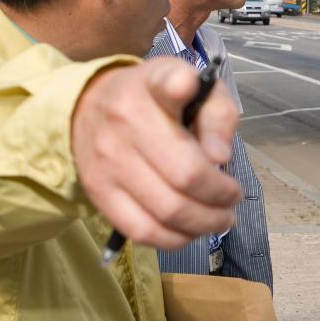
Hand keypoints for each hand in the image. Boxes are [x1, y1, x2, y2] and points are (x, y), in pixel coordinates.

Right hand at [72, 58, 241, 248]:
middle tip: (232, 199)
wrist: (87, 107)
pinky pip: (142, 231)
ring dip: (205, 223)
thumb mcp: (192, 86)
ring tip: (220, 218)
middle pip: (185, 176)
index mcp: (153, 86)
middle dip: (221, 197)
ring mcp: (108, 161)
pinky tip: (191, 230)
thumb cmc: (154, 99)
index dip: (180, 84)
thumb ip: (217, 114)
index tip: (188, 86)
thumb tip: (220, 158)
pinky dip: (175, 239)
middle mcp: (125, 121)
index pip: (166, 81)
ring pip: (167, 211)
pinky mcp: (98, 192)